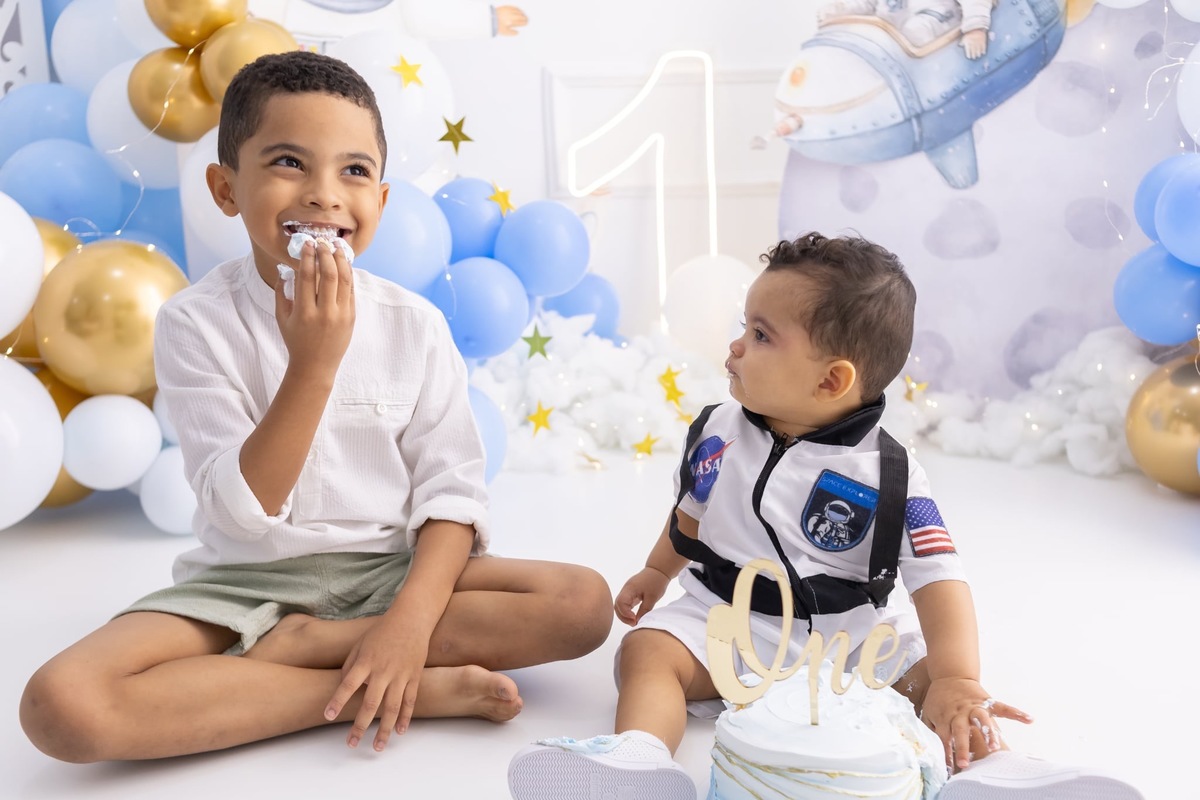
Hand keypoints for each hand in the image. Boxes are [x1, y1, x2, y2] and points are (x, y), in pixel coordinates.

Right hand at [275, 237, 354, 377]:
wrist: (315, 365)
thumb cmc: (296, 340)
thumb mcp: (282, 318)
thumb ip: (282, 292)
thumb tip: (285, 267)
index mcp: (304, 312)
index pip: (307, 276)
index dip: (308, 256)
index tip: (307, 243)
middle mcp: (324, 313)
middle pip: (328, 274)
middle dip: (325, 253)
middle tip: (321, 241)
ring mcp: (341, 315)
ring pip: (344, 280)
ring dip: (341, 260)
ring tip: (336, 246)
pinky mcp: (351, 317)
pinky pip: (351, 290)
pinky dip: (348, 274)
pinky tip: (344, 263)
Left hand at [323, 619, 428, 750]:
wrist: (412, 619)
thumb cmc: (382, 631)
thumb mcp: (360, 644)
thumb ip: (350, 666)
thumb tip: (345, 688)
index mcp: (366, 661)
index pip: (348, 684)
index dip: (337, 700)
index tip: (328, 715)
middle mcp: (383, 670)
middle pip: (370, 703)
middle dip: (360, 726)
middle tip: (351, 743)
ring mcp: (400, 675)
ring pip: (392, 708)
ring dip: (384, 730)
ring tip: (377, 747)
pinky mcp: (414, 676)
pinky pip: (410, 701)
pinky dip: (405, 717)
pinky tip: (400, 731)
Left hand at [496, 5, 527, 34]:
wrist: (489, 18)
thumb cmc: (497, 26)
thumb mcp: (504, 32)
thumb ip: (512, 33)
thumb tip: (518, 33)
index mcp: (511, 22)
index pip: (520, 22)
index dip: (524, 22)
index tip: (527, 23)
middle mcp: (511, 15)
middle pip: (520, 16)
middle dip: (525, 18)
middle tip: (527, 19)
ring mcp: (508, 10)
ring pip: (518, 11)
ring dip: (522, 13)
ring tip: (524, 15)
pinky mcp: (506, 7)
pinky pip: (514, 7)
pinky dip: (518, 9)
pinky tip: (519, 10)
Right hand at [614, 567, 670, 625]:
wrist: (659, 570)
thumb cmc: (656, 582)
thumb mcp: (652, 598)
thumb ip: (644, 610)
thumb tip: (637, 622)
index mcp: (630, 588)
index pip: (620, 603)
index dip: (625, 613)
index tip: (635, 620)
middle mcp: (626, 589)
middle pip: (617, 605)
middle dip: (623, 616)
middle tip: (634, 623)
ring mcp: (627, 591)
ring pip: (619, 605)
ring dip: (624, 614)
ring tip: (634, 621)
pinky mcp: (630, 593)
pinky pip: (624, 603)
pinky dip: (627, 611)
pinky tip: (634, 616)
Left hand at [920, 677, 1031, 770]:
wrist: (950, 675)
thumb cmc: (939, 698)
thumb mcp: (928, 713)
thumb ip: (930, 729)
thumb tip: (930, 748)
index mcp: (945, 717)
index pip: (944, 738)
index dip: (946, 753)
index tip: (949, 768)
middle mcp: (959, 713)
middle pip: (960, 730)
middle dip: (961, 747)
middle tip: (963, 763)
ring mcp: (974, 707)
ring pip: (981, 719)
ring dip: (988, 732)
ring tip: (995, 747)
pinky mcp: (986, 701)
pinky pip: (1002, 707)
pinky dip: (1016, 712)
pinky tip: (1029, 720)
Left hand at [962, 29, 987, 58]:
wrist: (976, 27)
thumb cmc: (969, 33)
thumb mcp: (964, 37)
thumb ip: (962, 41)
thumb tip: (960, 45)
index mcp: (968, 42)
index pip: (968, 50)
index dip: (969, 54)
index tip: (969, 57)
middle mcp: (973, 42)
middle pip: (973, 50)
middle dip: (974, 55)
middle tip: (974, 58)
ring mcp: (979, 41)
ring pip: (979, 49)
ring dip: (978, 53)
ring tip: (978, 56)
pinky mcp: (983, 40)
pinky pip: (983, 46)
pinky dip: (983, 50)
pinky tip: (983, 53)